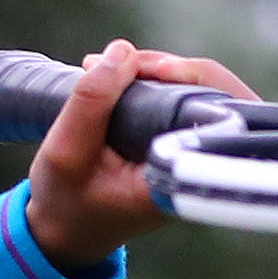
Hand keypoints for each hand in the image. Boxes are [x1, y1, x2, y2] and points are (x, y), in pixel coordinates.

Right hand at [23, 40, 256, 271]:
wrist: (63, 227)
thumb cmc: (64, 200)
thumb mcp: (64, 151)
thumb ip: (92, 102)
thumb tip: (124, 51)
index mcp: (173, 181)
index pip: (211, 117)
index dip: (188, 79)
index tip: (146, 69)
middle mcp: (192, 169)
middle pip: (214, 96)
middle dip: (168, 66)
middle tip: (117, 62)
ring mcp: (188, 156)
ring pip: (197, 92)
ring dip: (157, 70)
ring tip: (108, 68)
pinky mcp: (175, 144)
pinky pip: (180, 100)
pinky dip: (153, 80)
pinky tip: (121, 76)